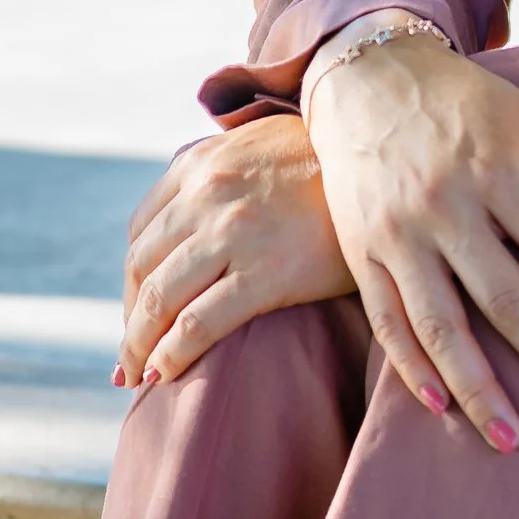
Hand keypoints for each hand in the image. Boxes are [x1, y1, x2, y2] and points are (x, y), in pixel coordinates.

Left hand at [119, 116, 353, 389]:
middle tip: (129, 356)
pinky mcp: (266, 273)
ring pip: (159, 298)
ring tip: (138, 375)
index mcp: (199, 165)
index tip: (138, 311)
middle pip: (141, 268)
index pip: (141, 232)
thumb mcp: (262, 144)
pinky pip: (198, 322)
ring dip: (139, 344)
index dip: (132, 281)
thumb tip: (201, 212)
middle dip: (130, 319)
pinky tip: (165, 374)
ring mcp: (232, 234)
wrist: (388, 165)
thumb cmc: (332, 162)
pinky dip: (171, 353)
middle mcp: (205, 196)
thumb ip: (223, 171)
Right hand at [303, 35, 518, 448]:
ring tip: (512, 439)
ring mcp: (398, 235)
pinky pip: (386, 320)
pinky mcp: (362, 253)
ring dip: (478, 386)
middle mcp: (445, 208)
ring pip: (440, 324)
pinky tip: (440, 408)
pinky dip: (410, 368)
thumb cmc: (463, 106)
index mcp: (494, 172)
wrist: (365, 78)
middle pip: (505, 297)